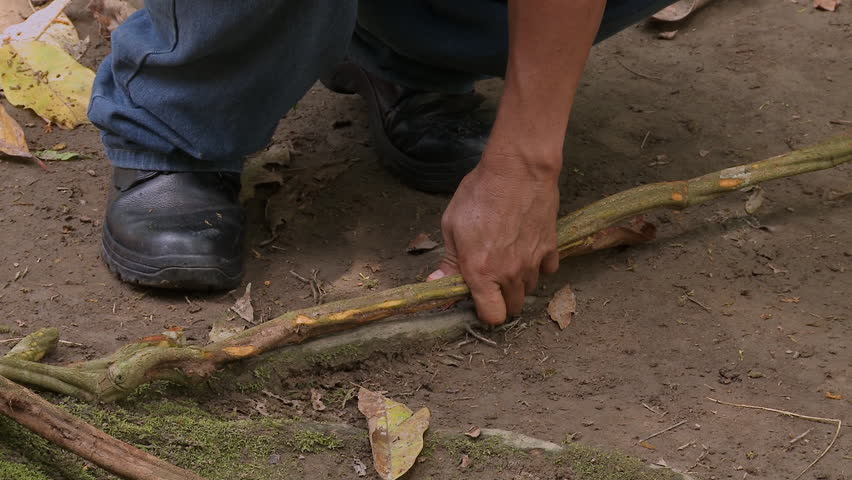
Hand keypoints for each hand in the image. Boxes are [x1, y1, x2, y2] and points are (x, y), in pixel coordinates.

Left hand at [428, 148, 560, 324]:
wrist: (517, 170)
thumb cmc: (480, 194)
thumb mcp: (452, 226)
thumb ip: (448, 261)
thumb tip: (436, 283)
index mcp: (481, 272)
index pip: (492, 316)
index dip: (485, 312)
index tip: (478, 300)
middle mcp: (510, 273)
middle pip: (513, 307)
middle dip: (502, 300)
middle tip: (491, 281)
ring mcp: (533, 261)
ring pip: (530, 288)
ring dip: (518, 283)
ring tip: (507, 262)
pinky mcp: (550, 247)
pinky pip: (548, 269)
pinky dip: (538, 265)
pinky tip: (526, 250)